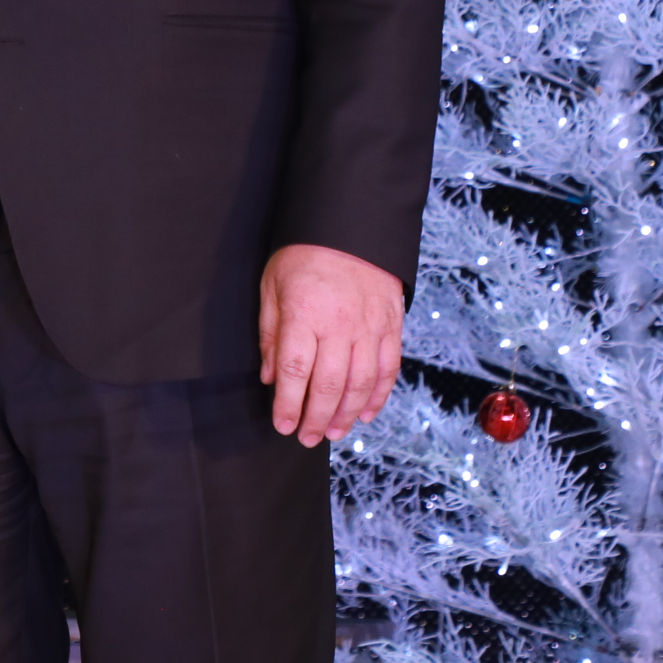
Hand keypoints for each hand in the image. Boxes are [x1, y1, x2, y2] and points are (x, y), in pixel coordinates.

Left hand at [258, 242, 405, 446]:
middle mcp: (340, 325)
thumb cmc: (304, 254)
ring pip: (361, 384)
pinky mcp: (391, 326)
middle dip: (316, 418)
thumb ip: (271, 333)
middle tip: (306, 438)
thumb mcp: (272, 284)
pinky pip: (388, 370)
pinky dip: (378, 397)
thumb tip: (271, 377)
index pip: (296, 371)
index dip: (289, 404)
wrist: (351, 224)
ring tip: (332, 433)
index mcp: (304, 314)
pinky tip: (366, 414)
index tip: (283, 425)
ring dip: (346, 415)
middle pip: (330, 385)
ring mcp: (370, 327)